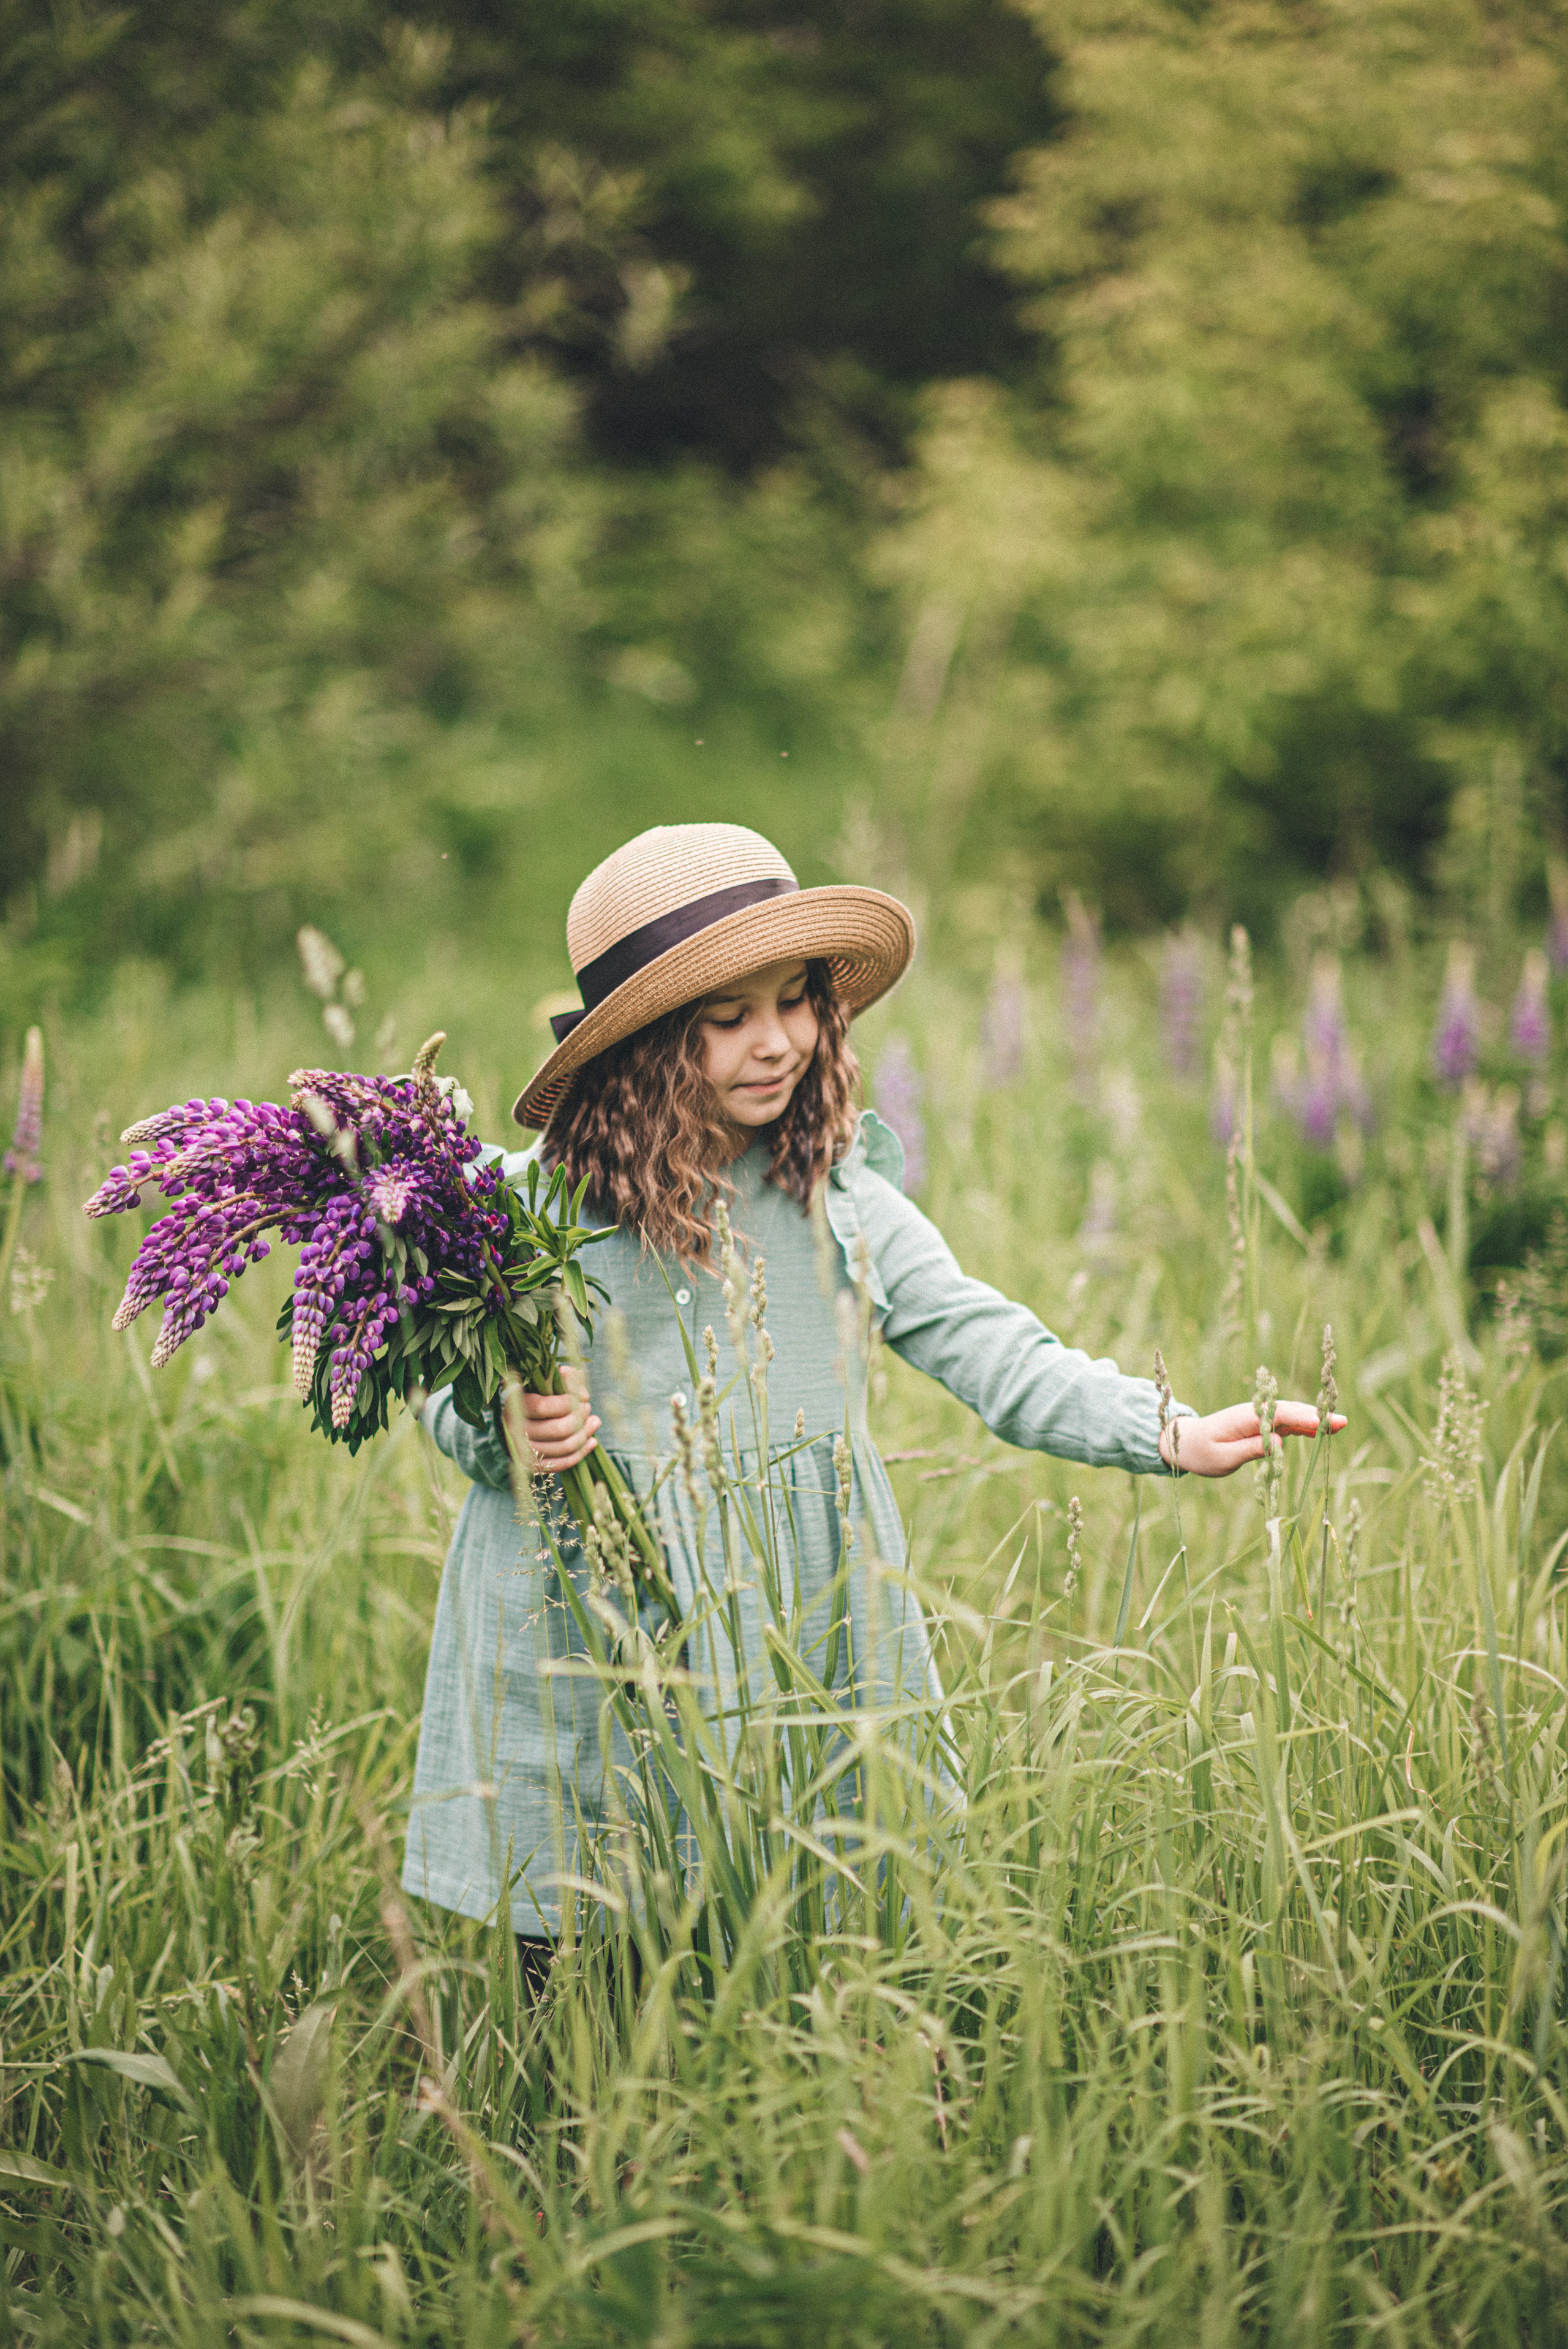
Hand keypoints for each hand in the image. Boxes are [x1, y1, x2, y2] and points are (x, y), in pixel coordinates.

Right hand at [513, 1365, 599, 1475]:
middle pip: (558, 1429)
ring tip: (594, 1422)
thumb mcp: (547, 1382)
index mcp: (515, 1405)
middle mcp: (515, 1430)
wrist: (518, 1424)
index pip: (544, 1407)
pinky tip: (592, 1441)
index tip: (582, 1397)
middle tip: (588, 1409)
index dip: (569, 1403)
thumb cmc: (539, 1397)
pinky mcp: (533, 1466)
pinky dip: (581, 1453)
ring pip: (563, 1447)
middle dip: (580, 1419)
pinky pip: (562, 1464)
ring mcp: (523, 1451)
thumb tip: (583, 1395)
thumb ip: (566, 1378)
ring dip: (585, 1434)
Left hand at [1159, 1400, 1345, 1477]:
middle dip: (1317, 1416)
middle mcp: (1254, 1413)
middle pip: (1291, 1412)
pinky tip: (1318, 1431)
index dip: (1306, 1418)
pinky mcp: (1258, 1425)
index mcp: (1246, 1417)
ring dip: (1313, 1420)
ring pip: (1290, 1416)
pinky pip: (1284, 1424)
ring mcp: (1257, 1418)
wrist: (1182, 1444)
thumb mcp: (1222, 1457)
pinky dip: (1301, 1426)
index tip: (1327, 1421)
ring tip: (1338, 1425)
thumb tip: (1279, 1442)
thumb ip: (1250, 1450)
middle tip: (1343, 1422)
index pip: (1282, 1415)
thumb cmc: (1200, 1453)